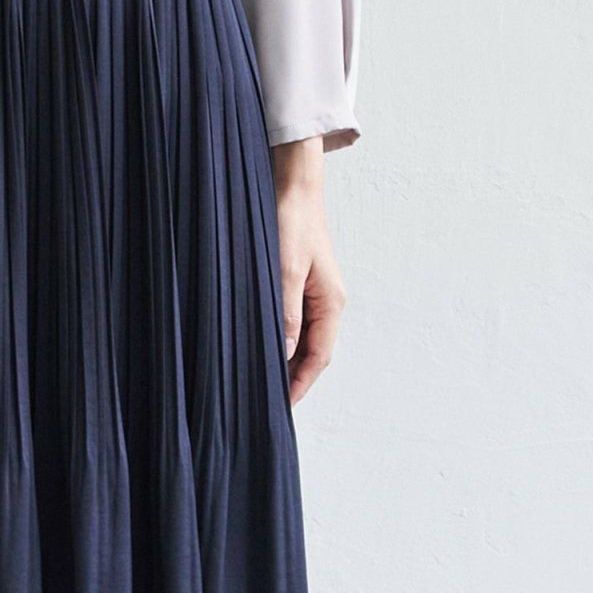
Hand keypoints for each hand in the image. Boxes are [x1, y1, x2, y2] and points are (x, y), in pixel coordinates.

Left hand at [272, 138, 346, 405]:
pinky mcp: (301, 285)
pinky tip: (262, 348)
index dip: (301, 384)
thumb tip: (285, 354)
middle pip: (313, 353)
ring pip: (303, 339)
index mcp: (331, 302)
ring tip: (261, 382)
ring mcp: (315, 294)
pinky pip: (294, 323)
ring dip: (286, 361)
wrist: (292, 186)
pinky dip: (281, 340)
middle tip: (266, 401)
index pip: (320, 356)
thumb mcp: (284, 271)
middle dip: (293, 378)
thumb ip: (285, 315)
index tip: (283, 406)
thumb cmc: (290, 223)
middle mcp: (328, 302)